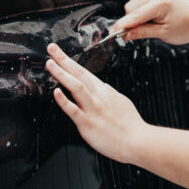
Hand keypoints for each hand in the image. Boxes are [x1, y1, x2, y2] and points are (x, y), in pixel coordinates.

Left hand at [46, 43, 143, 162]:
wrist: (137, 140)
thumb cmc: (130, 124)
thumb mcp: (121, 102)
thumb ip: (109, 94)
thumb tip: (103, 87)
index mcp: (104, 91)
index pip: (85, 72)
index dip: (70, 62)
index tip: (59, 53)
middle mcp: (98, 97)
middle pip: (79, 74)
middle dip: (64, 59)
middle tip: (52, 48)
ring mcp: (92, 109)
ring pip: (76, 87)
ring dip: (62, 74)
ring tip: (50, 64)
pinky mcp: (88, 124)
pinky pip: (74, 111)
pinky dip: (64, 101)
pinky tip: (56, 92)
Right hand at [114, 0, 188, 44]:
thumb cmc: (187, 27)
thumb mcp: (164, 34)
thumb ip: (143, 32)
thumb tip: (125, 35)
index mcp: (160, 4)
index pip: (134, 16)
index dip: (122, 26)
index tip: (113, 34)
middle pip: (130, 8)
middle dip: (131, 21)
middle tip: (143, 32)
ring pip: (133, 4)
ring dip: (136, 16)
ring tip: (153, 24)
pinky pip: (139, 1)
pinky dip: (141, 10)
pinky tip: (153, 17)